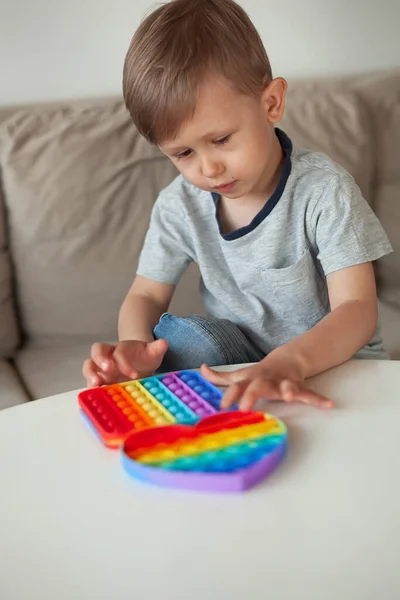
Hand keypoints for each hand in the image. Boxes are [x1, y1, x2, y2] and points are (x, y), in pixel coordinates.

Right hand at [82, 339, 167, 386]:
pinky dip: (91, 390)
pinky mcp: (99, 381)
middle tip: (108, 370)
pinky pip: (91, 384)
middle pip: (97, 352)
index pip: (118, 351)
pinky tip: (96, 398)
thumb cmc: (142, 358)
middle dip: (101, 360)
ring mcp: (100, 369)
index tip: (135, 375)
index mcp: (119, 347)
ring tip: (96, 385)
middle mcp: (107, 356)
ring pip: (89, 367)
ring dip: (91, 375)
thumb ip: (156, 348)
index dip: (124, 362)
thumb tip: (164, 343)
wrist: (138, 365)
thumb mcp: (151, 353)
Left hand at [201, 363, 333, 410]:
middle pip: (258, 385)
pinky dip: (319, 399)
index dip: (230, 395)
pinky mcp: (299, 386)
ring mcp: (283, 382)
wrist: (288, 360)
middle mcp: (267, 380)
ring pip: (285, 386)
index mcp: (251, 378)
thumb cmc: (260, 373)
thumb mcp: (240, 374)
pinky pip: (309, 393)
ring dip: (288, 390)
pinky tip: (329, 405)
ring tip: (290, 395)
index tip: (222, 406)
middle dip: (252, 395)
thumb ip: (221, 377)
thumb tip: (201, 370)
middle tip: (245, 407)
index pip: (238, 385)